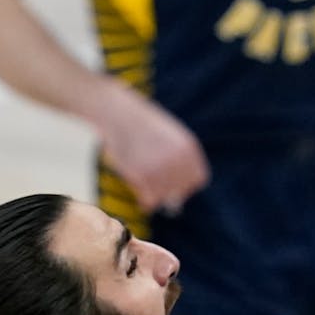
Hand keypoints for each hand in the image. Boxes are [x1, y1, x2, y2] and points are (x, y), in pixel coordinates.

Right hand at [84, 79, 210, 212]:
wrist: (115, 113)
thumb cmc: (138, 122)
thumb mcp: (169, 134)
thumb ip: (179, 158)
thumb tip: (178, 194)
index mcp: (188, 147)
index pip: (199, 180)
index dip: (186, 185)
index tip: (173, 185)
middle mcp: (179, 160)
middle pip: (181, 192)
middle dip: (169, 192)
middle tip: (154, 187)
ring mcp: (161, 168)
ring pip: (165, 198)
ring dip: (154, 195)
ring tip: (143, 186)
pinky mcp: (142, 175)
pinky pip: (149, 201)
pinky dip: (144, 201)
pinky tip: (138, 195)